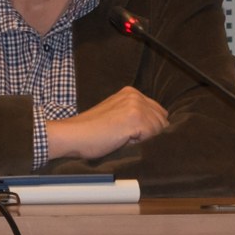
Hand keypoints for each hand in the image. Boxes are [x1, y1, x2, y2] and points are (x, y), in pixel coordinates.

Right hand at [44, 85, 167, 161]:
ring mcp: (136, 105)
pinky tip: (121, 138)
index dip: (146, 128)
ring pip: (159, 129)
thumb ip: (135, 114)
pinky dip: (139, 142)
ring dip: (143, 137)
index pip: (157, 113)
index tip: (124, 131)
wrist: (73, 135)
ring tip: (121, 136)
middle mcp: (135, 95)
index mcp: (131, 92)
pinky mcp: (135, 118)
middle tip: (122, 134)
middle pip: (161, 120)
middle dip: (147, 132)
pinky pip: (152, 135)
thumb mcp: (116, 115)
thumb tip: (160, 126)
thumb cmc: (90, 132)